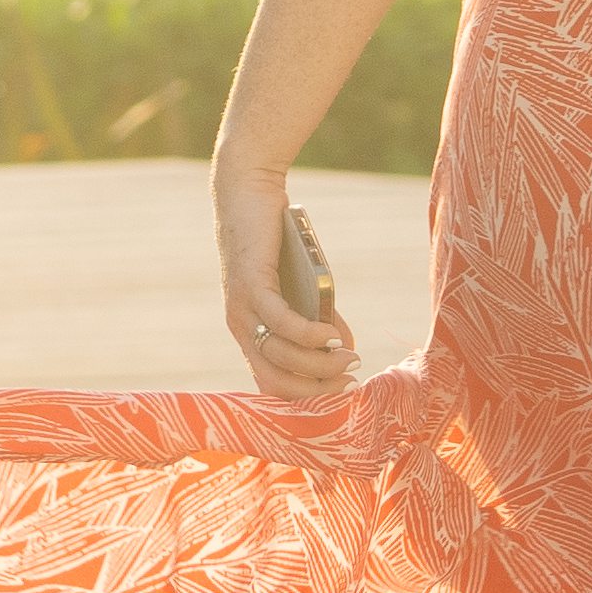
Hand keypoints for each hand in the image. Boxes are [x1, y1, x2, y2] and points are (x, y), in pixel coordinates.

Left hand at [215, 170, 355, 402]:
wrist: (250, 194)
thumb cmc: (278, 244)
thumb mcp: (304, 291)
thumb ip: (321, 321)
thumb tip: (346, 351)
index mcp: (252, 334)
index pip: (272, 385)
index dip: (308, 398)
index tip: (344, 393)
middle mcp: (241, 327)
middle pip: (276, 381)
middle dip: (317, 388)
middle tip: (351, 379)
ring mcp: (242, 307)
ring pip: (280, 356)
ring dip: (320, 363)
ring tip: (349, 356)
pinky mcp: (250, 284)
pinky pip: (280, 322)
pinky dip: (308, 335)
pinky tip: (331, 336)